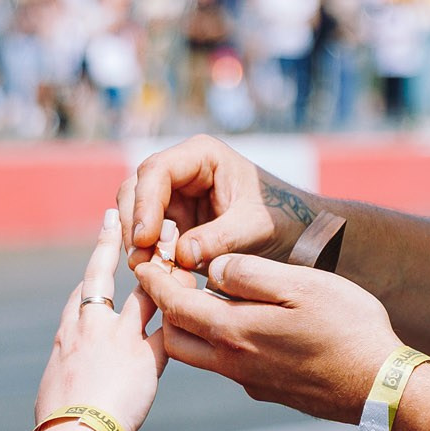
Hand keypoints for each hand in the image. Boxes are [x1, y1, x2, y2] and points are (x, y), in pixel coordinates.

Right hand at [34, 210, 167, 430]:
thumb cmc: (57, 427)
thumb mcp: (54, 396)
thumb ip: (66, 382)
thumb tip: (64, 396)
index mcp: (66, 338)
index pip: (79, 295)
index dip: (90, 271)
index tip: (97, 252)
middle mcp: (89, 327)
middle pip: (102, 274)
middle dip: (110, 243)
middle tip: (117, 214)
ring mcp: (118, 337)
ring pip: (143, 289)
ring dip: (159, 264)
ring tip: (172, 237)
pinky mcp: (146, 355)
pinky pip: (171, 323)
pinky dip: (184, 306)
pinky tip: (197, 286)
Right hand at [120, 135, 321, 273]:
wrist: (295, 234)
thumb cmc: (281, 220)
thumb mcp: (255, 228)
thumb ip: (220, 239)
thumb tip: (180, 256)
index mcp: (203, 155)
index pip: (157, 171)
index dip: (145, 204)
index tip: (145, 239)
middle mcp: (182, 169)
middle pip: (136, 189)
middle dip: (134, 225)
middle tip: (139, 262)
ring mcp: (175, 194)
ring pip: (136, 212)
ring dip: (138, 243)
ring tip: (149, 272)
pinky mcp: (174, 219)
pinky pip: (149, 235)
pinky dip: (150, 254)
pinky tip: (160, 275)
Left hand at [131, 249, 399, 422]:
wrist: (380, 388)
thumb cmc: (347, 328)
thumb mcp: (300, 285)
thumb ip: (250, 274)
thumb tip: (213, 269)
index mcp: (234, 332)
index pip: (175, 306)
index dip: (154, 281)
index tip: (142, 261)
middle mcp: (233, 363)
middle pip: (176, 337)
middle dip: (165, 308)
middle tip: (167, 279)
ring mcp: (250, 382)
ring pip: (201, 355)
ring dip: (191, 328)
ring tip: (201, 298)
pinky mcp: (268, 391)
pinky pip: (229, 366)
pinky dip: (220, 343)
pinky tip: (243, 325)